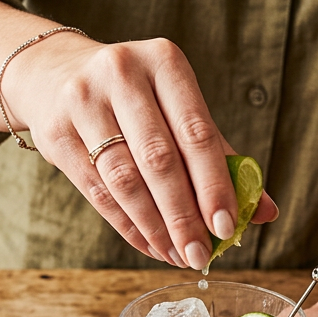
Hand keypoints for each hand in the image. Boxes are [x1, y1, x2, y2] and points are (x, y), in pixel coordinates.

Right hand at [2, 35, 277, 268]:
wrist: (53, 73)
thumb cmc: (133, 96)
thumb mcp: (176, 107)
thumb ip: (220, 156)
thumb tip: (264, 210)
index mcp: (164, 62)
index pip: (197, 132)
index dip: (214, 184)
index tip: (227, 226)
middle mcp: (121, 74)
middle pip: (159, 159)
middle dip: (183, 215)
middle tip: (200, 254)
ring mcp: (83, 101)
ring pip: (124, 179)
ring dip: (155, 226)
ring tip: (176, 255)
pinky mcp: (56, 133)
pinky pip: (97, 191)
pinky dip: (127, 225)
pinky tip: (149, 245)